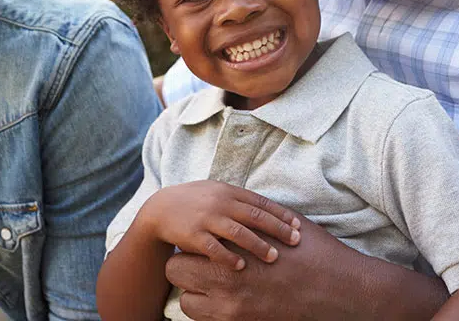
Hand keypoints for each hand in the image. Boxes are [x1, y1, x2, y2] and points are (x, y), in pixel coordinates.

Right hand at [141, 180, 299, 270]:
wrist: (160, 208)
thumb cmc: (195, 201)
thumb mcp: (217, 192)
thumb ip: (239, 199)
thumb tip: (268, 207)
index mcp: (229, 192)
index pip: (260, 202)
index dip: (280, 214)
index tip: (298, 225)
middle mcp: (220, 203)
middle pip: (254, 216)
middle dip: (277, 229)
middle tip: (295, 241)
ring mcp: (207, 219)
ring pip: (237, 232)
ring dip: (258, 245)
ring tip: (274, 257)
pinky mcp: (193, 235)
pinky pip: (214, 248)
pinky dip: (228, 257)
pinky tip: (241, 266)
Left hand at [165, 214, 367, 320]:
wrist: (337, 287)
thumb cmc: (313, 252)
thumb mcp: (281, 225)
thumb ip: (252, 221)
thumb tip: (237, 214)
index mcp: (234, 247)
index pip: (186, 246)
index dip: (192, 245)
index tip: (202, 244)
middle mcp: (227, 278)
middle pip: (177, 272)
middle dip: (186, 268)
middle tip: (202, 265)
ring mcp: (232, 307)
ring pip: (187, 303)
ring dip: (195, 293)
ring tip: (213, 287)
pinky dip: (211, 312)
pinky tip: (228, 302)